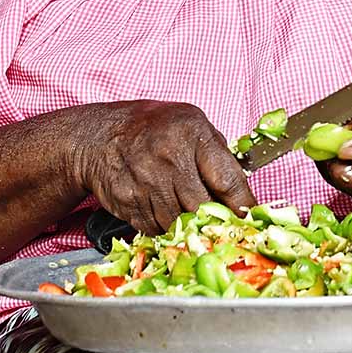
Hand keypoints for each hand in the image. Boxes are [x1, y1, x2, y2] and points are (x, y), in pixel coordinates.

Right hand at [67, 101, 255, 233]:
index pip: (228, 179)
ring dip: (189, 225)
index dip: (243, 203)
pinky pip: (157, 229)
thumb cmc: (154, 128)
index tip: (250, 216)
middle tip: (222, 221)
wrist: (101, 136)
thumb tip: (242, 190)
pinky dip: (165, 227)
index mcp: (192, 133)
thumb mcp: (191, 123)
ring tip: (189, 211)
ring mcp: (147, 183)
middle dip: (216, 218)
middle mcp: (169, 158)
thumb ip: (217, 153)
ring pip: (181, 223)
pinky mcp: (130, 203)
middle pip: (205, 207)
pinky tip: (163, 209)